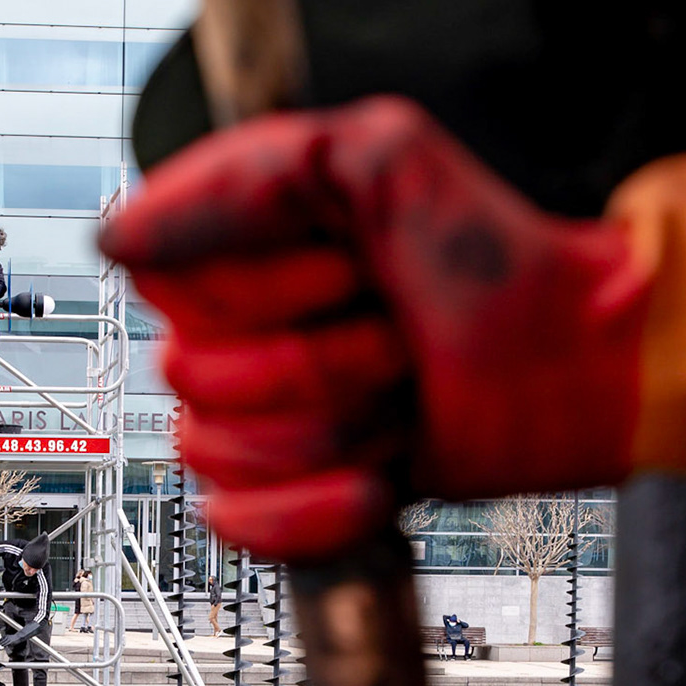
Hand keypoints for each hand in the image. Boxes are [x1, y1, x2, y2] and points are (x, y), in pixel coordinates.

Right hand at [101, 97, 685, 560]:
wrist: (570, 361)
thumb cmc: (490, 253)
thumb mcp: (377, 159)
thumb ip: (241, 177)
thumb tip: (116, 238)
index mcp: (238, 252)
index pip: (165, 287)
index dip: (258, 291)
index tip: (349, 270)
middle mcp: (233, 336)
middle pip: (192, 378)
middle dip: (318, 364)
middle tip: (395, 338)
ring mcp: (259, 425)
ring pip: (215, 452)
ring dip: (334, 430)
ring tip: (400, 398)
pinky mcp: (292, 503)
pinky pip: (236, 527)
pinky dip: (311, 514)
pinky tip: (376, 484)